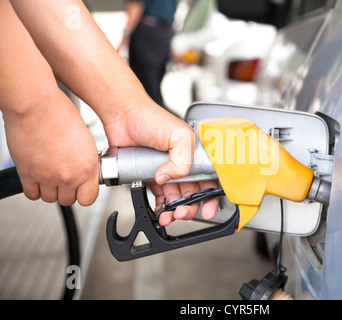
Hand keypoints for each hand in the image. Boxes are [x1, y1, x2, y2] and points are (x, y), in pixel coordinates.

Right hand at [3, 90, 98, 205]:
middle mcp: (69, 175)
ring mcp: (47, 176)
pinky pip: (32, 194)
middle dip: (67, 191)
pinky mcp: (28, 174)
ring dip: (50, 190)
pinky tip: (38, 177)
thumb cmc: (60, 114)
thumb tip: (84, 172)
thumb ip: (85, 161)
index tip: (82, 188)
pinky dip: (34, 189)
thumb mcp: (85, 140)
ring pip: (50, 199)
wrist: (36, 105)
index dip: (84, 194)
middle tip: (64, 178)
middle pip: (68, 200)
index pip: (89, 198)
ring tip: (50, 175)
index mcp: (87, 166)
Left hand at [102, 101, 219, 225]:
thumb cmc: (151, 118)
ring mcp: (167, 171)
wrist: (123, 116)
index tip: (207, 209)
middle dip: (190, 207)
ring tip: (169, 216)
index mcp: (196, 154)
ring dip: (175, 210)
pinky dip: (161, 206)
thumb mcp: (178, 136)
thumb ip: (183, 160)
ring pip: (177, 197)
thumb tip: (169, 178)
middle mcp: (184, 164)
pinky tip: (160, 211)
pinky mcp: (151, 176)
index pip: (210, 179)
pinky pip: (159, 196)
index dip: (210, 196)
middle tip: (182, 213)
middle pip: (194, 193)